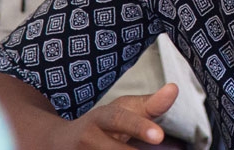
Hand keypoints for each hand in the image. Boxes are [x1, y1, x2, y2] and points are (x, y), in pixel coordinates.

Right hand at [48, 83, 178, 149]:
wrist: (59, 142)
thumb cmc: (101, 126)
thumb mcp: (122, 111)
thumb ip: (150, 105)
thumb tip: (174, 89)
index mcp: (100, 118)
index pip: (120, 119)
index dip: (139, 127)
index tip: (159, 135)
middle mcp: (87, 139)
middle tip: (158, 148)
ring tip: (139, 149)